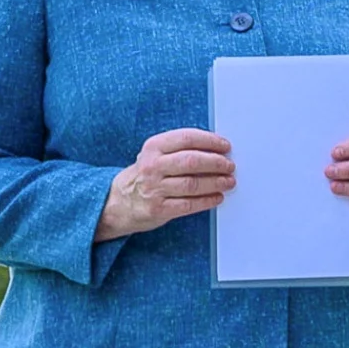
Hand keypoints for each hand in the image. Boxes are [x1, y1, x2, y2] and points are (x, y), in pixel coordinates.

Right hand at [96, 128, 232, 241]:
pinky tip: (217, 197)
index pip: (186, 138)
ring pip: (192, 184)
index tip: (225, 146)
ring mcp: (155, 188)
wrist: (118, 202)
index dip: (210, 141)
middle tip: (230, 166)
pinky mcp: (159, 209)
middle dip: (216, 163)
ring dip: (216, 182)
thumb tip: (215, 149)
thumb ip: (179, 149)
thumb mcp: (154, 155)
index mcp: (153, 147)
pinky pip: (189, 205)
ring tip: (228, 182)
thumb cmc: (144, 176)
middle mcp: (153, 166)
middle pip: (191, 162)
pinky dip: (207, 201)